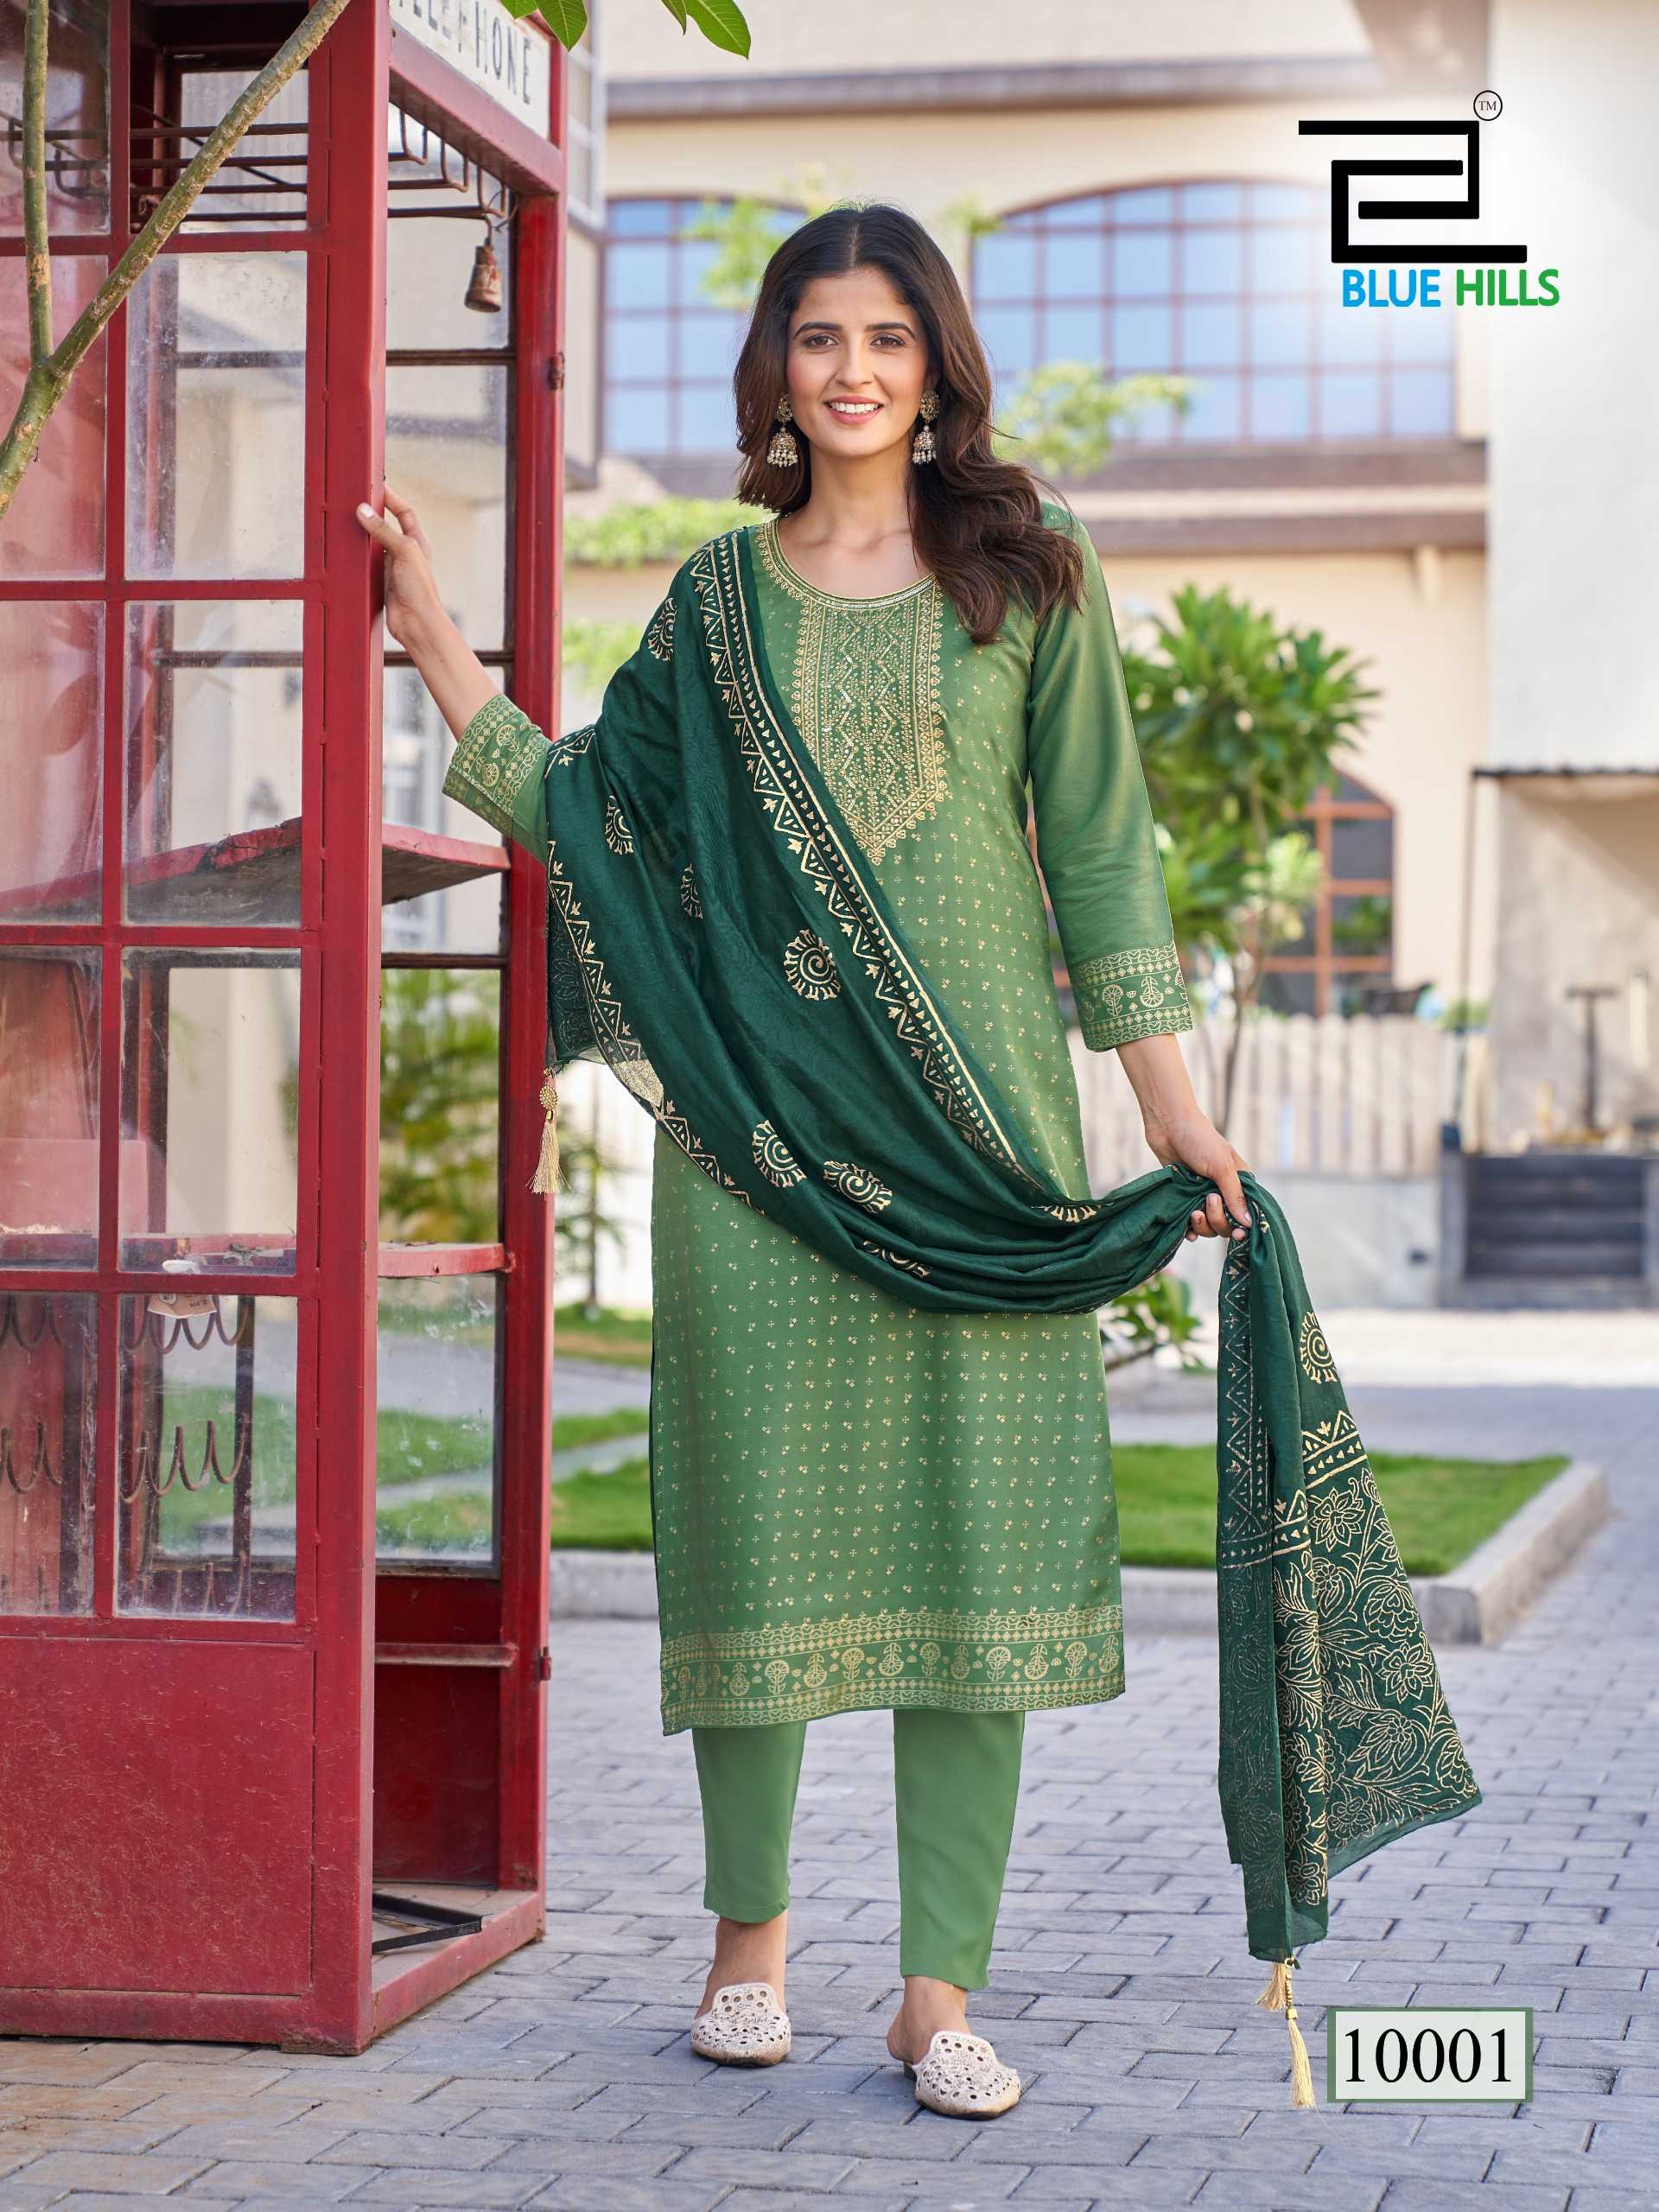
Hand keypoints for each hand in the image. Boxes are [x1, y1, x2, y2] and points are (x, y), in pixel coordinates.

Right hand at [355, 487, 443, 650]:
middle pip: (386, 527)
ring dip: (362, 536)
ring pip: (374, 546)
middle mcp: (405, 554)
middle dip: (372, 515)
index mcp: (417, 543)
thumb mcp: (404, 551)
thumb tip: (364, 510)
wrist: (416, 623)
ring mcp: (392, 568)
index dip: (392, 499)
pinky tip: (347, 551)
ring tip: (347, 522)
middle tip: (355, 502)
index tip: (376, 487)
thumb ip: (383, 530)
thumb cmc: (420, 589)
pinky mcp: (381, 582)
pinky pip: (366, 564)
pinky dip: (356, 557)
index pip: (404, 513)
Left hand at [1143, 1108, 1251, 1241]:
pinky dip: (1190, 1230)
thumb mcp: (1221, 1167)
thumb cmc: (1199, 1140)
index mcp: (1239, 1182)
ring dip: (1202, 1225)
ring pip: (1208, 1226)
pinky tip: (1187, 1230)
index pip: (1246, 1213)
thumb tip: (1249, 1224)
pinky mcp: (1184, 1197)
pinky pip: (1190, 1223)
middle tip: (1207, 1201)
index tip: (1236, 1232)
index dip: (1242, 1225)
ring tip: (1193, 1214)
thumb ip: (1235, 1196)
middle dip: (1218, 1220)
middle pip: (1227, 1223)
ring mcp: (1202, 1195)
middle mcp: (1223, 1191)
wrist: (1167, 1124)